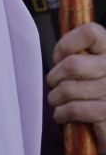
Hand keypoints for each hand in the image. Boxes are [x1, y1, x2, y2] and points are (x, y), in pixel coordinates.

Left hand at [49, 23, 105, 147]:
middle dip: (54, 77)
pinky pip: (75, 110)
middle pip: (72, 65)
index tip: (61, 58)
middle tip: (55, 84)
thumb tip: (60, 56)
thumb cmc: (90, 90)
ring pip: (69, 89)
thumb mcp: (85, 64)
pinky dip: (62, 113)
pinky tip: (64, 114)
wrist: (105, 122)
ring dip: (56, 98)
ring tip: (59, 101)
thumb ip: (74, 53)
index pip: (90, 32)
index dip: (66, 44)